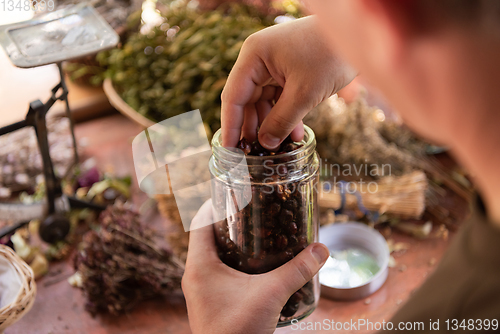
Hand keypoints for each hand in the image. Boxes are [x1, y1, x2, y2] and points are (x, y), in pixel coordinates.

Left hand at [182, 201, 329, 333]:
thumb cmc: (238, 331)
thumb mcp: (270, 295)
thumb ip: (296, 271)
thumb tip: (321, 249)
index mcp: (200, 266)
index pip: (199, 223)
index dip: (213, 205)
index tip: (231, 194)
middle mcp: (195, 276)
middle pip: (206, 237)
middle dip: (226, 223)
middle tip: (249, 211)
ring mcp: (201, 291)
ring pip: (212, 256)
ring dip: (229, 243)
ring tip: (254, 234)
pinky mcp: (210, 303)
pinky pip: (217, 273)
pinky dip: (232, 262)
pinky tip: (254, 266)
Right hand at [221, 15, 355, 148]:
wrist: (359, 35)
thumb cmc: (331, 54)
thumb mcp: (304, 93)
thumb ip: (282, 121)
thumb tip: (266, 144)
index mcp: (254, 56)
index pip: (233, 97)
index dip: (230, 126)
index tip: (228, 151)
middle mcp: (259, 58)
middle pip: (247, 100)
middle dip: (254, 128)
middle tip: (254, 155)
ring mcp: (274, 64)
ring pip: (264, 101)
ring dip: (272, 124)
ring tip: (279, 148)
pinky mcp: (289, 70)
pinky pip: (280, 97)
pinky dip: (286, 115)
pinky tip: (295, 135)